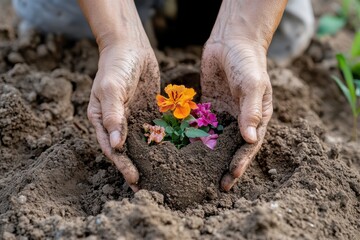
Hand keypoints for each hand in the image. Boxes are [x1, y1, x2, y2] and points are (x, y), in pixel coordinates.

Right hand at [78, 0, 159, 190]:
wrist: (131, 46)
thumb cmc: (116, 66)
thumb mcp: (111, 88)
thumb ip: (113, 115)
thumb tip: (116, 145)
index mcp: (102, 120)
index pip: (112, 148)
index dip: (122, 165)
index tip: (135, 180)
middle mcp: (118, 122)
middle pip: (127, 150)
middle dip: (137, 168)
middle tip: (150, 189)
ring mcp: (134, 117)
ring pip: (143, 143)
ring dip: (151, 160)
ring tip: (163, 177)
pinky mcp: (149, 112)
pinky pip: (156, 129)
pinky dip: (163, 142)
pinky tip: (174, 154)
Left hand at [201, 39, 272, 190]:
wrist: (231, 41)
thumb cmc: (248, 62)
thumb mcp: (253, 85)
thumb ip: (251, 111)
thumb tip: (250, 139)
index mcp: (256, 118)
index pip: (249, 145)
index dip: (241, 162)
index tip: (230, 178)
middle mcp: (240, 119)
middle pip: (232, 147)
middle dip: (225, 166)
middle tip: (215, 185)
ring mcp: (223, 113)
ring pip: (216, 139)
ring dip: (209, 155)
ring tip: (196, 172)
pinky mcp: (208, 106)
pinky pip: (201, 124)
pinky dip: (194, 136)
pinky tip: (183, 148)